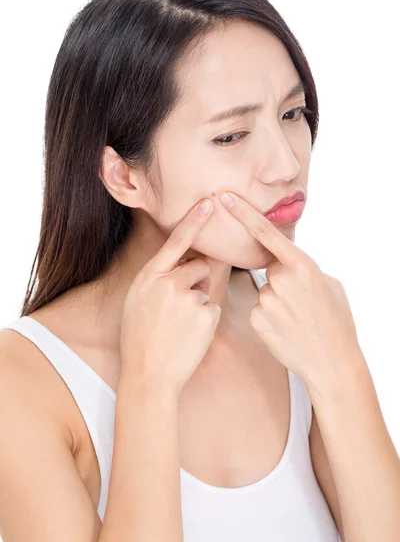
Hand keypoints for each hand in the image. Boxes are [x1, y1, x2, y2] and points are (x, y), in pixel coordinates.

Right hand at [119, 198, 221, 397]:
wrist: (148, 374)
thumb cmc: (140, 337)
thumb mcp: (137, 301)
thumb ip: (157, 279)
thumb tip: (180, 264)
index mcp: (149, 277)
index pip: (174, 242)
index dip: (192, 221)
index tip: (208, 203)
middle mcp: (168, 283)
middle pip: (198, 266)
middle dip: (196, 280)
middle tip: (180, 307)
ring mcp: (187, 298)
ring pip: (205, 288)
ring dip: (199, 302)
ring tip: (180, 326)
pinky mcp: (205, 314)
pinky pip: (212, 308)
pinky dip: (205, 320)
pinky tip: (190, 335)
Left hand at [219, 191, 362, 388]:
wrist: (332, 360)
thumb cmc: (336, 320)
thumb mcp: (329, 283)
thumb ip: (305, 267)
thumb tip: (289, 263)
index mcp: (302, 264)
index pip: (265, 232)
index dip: (243, 212)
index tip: (225, 197)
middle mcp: (281, 278)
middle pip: (270, 268)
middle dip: (281, 280)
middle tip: (301, 303)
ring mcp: (267, 299)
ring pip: (264, 291)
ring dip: (276, 301)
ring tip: (296, 320)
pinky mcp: (257, 318)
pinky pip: (259, 310)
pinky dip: (269, 318)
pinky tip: (285, 330)